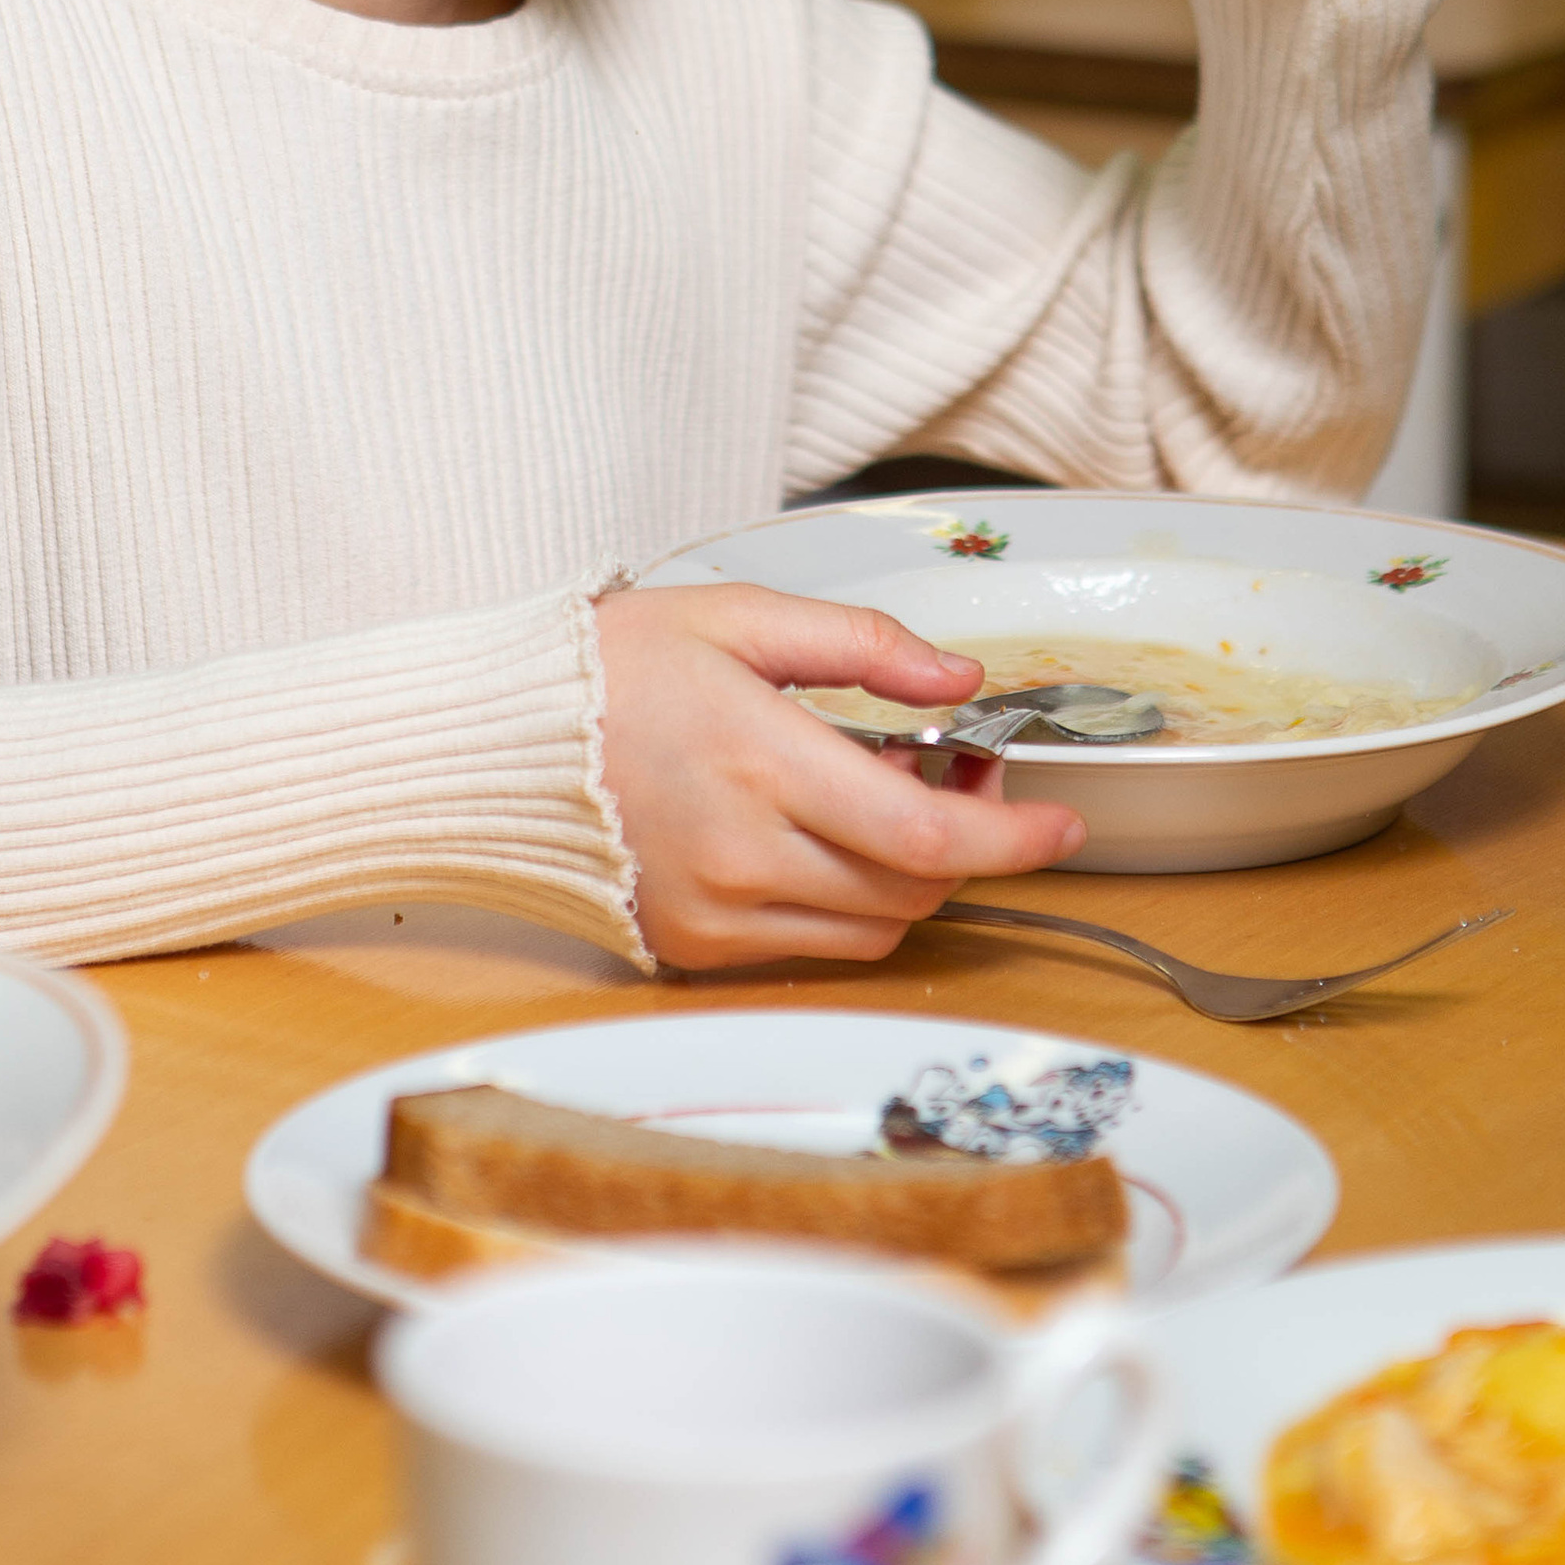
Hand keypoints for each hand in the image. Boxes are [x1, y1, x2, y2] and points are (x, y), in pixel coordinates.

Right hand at [594, 584, 1083, 968]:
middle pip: (913, 886)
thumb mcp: (741, 619)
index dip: (1012, 838)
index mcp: (760, 761)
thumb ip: (862, 645)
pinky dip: (848, 898)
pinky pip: (813, 942)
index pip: (923, 832)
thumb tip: (959, 678)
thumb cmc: (614, 666)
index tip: (1063, 822)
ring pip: (874, 925)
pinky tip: (826, 834)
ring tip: (887, 795)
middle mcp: (743, 854)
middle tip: (960, 768)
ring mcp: (717, 911)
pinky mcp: (695, 946)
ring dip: (912, 873)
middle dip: (967, 838)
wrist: (500, 743)